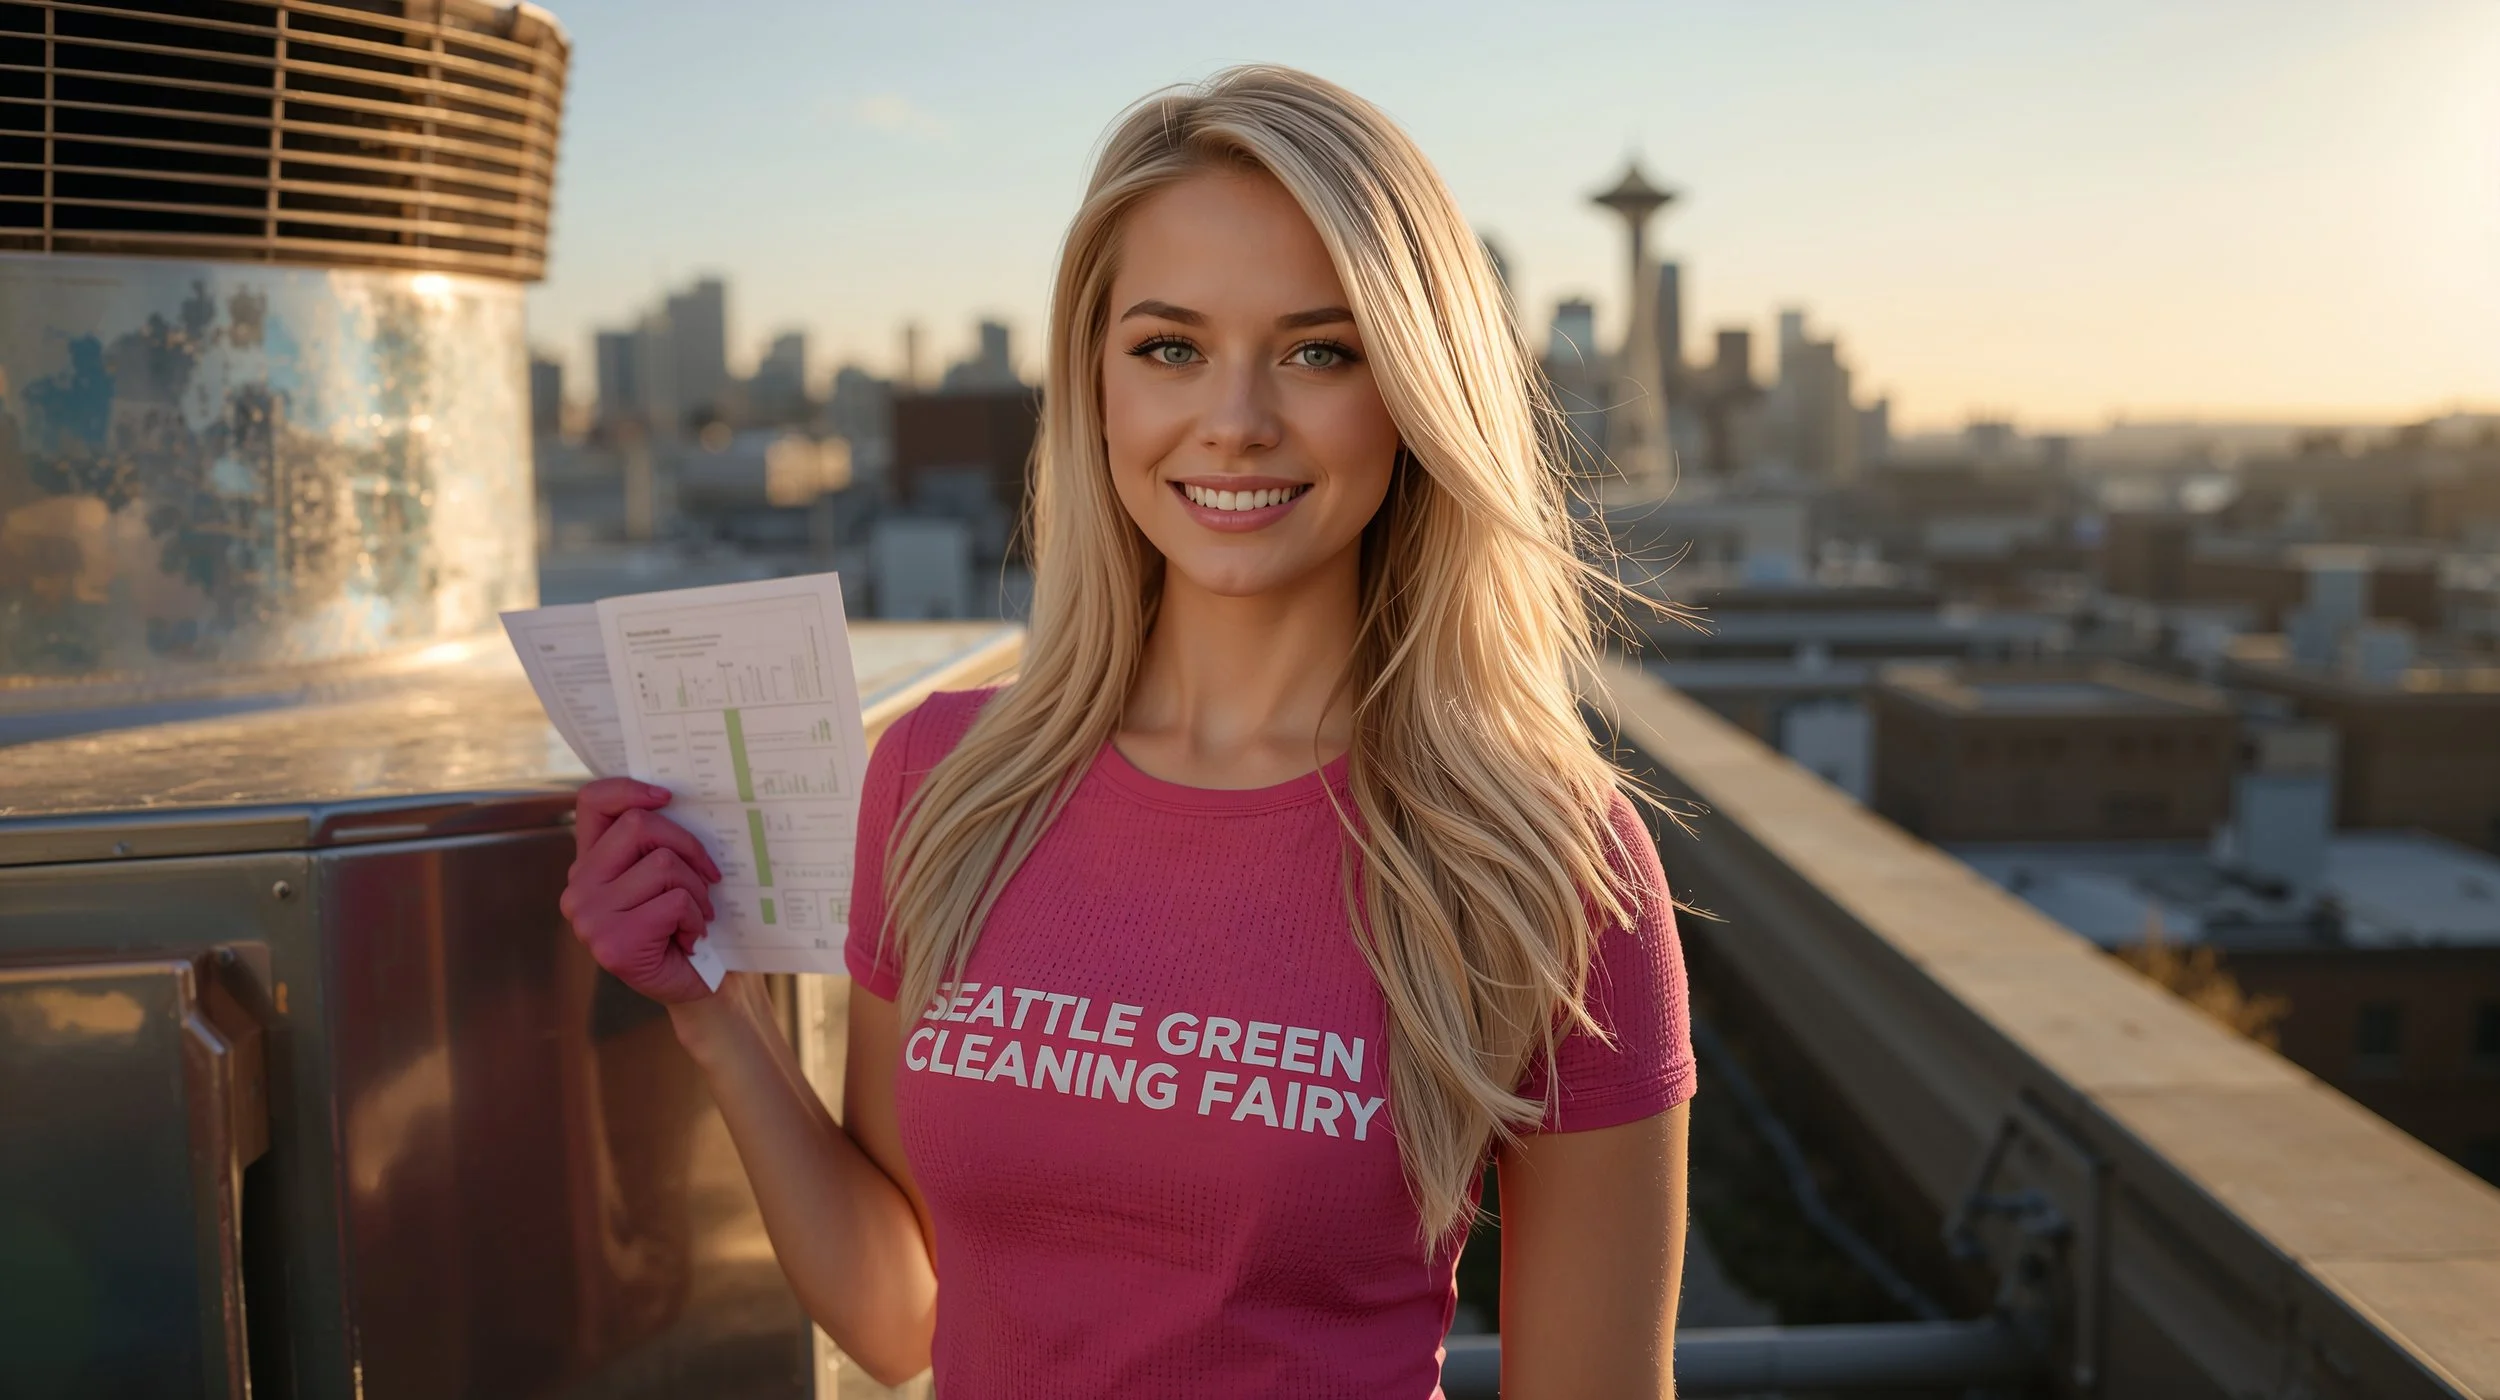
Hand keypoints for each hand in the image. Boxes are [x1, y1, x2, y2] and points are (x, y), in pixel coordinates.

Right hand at [563, 777, 725, 1003]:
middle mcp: (578, 888)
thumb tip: (676, 796)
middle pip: (638, 825)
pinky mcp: (613, 943)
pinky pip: (674, 901)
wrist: (701, 987)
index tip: (668, 797)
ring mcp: (589, 918)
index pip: (592, 802)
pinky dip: (696, 917)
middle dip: (687, 847)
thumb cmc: (689, 924)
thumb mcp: (667, 875)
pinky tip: (691, 938)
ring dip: (696, 890)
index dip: (629, 788)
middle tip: (708, 877)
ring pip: (662, 864)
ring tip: (697, 915)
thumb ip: (655, 841)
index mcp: (588, 864)